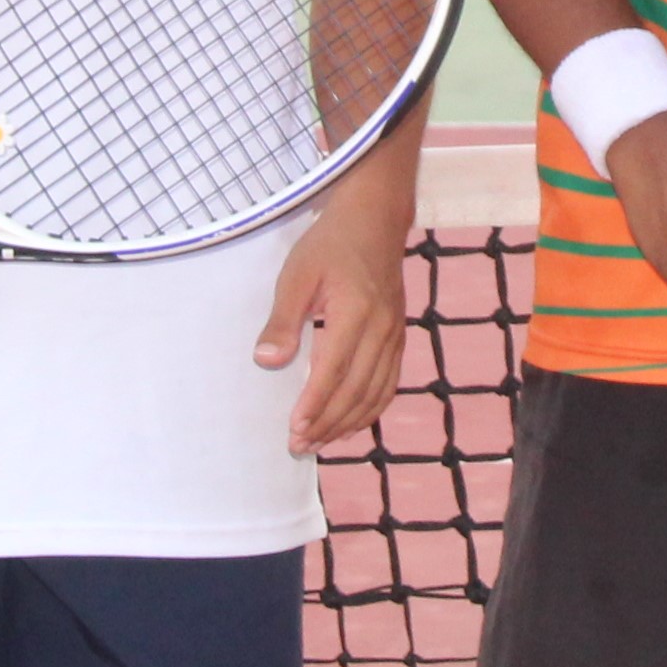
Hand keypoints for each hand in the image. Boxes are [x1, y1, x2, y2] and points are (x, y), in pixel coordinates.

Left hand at [258, 191, 411, 450]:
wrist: (375, 219)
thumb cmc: (329, 244)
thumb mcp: (296, 275)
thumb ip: (283, 320)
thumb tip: (267, 361)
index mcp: (355, 312)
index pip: (333, 371)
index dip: (315, 406)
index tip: (294, 430)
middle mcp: (381, 329)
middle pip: (356, 390)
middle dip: (327, 423)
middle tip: (300, 446)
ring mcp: (395, 335)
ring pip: (375, 393)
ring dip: (348, 423)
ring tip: (320, 442)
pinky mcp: (399, 337)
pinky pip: (389, 384)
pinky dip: (371, 410)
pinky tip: (351, 425)